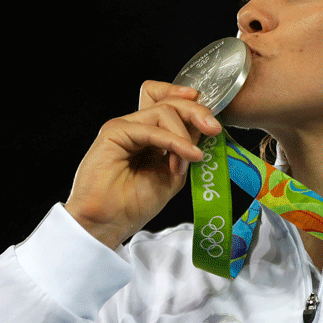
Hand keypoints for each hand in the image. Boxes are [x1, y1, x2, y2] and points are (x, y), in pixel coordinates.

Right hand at [64, 81, 222, 248]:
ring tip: (192, 159)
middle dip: (196, 111)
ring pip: (163, 111)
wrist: (107, 222)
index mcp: (147, 134)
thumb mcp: (173, 173)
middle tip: (214, 129)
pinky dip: (174, 141)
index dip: (187, 100)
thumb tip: (203, 128)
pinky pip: (151, 129)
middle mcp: (135, 126)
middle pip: (168, 101)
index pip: (165, 101)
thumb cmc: (134, 204)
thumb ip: (185, 149)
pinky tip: (188, 155)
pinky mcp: (114, 132)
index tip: (209, 115)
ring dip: (185, 134)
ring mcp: (124, 126)